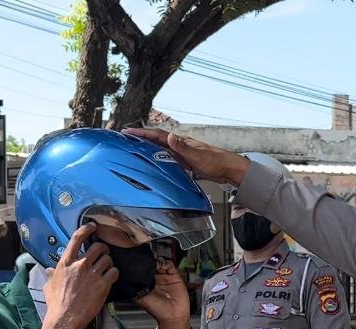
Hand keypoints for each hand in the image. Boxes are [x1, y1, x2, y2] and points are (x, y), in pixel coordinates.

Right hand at [38, 224, 118, 328]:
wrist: (65, 319)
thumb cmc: (56, 304)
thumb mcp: (49, 286)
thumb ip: (51, 275)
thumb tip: (50, 271)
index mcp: (66, 263)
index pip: (77, 238)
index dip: (86, 229)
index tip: (93, 226)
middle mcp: (80, 265)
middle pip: (98, 247)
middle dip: (103, 249)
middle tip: (104, 254)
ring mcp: (92, 274)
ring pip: (108, 259)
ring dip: (109, 262)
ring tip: (106, 268)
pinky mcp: (103, 285)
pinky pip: (114, 272)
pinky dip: (114, 273)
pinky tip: (111, 277)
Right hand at [123, 128, 249, 185]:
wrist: (229, 169)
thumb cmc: (216, 162)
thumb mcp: (198, 155)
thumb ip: (183, 148)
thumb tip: (170, 137)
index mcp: (181, 142)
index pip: (158, 135)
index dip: (142, 133)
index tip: (128, 132)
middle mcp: (180, 146)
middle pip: (157, 140)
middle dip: (141, 138)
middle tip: (126, 137)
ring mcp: (183, 154)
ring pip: (161, 149)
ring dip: (148, 147)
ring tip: (134, 147)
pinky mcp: (186, 162)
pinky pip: (168, 158)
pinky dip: (158, 158)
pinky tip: (154, 162)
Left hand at [137, 259, 191, 328]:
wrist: (173, 315)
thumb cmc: (157, 310)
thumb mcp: (140, 298)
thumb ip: (134, 288)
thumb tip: (124, 279)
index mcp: (145, 283)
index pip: (141, 269)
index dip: (140, 264)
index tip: (137, 261)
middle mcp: (154, 278)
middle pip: (150, 263)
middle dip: (148, 260)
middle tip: (146, 259)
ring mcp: (164, 276)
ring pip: (159, 261)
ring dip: (157, 260)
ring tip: (155, 264)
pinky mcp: (174, 276)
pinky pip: (170, 264)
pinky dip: (166, 263)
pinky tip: (163, 267)